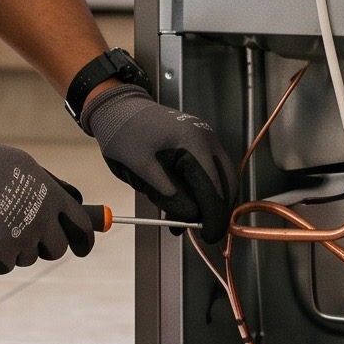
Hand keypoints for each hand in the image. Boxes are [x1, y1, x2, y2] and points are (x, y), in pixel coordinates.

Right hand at [0, 123, 96, 273]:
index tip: (82, 248)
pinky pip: (3, 267)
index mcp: (52, 196)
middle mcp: (42, 219)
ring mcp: (23, 238)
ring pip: (26, 258)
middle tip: (26, 238)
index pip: (82, 226)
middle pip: (57, 250)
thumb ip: (51, 187)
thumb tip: (75, 202)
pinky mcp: (1, 253)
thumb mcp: (26, 166)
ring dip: (12, 249)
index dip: (84, 240)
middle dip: (44, 247)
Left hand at [81, 86, 233, 227]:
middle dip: (216, 209)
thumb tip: (192, 215)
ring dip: (208, 201)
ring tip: (183, 222)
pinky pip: (208, 170)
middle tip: (202, 232)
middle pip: (226, 182)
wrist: (117, 107)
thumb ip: (167, 193)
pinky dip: (201, 189)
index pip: (213, 186)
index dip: (214, 214)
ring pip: (220, 177)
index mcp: (193, 143)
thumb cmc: (124, 135)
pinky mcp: (199, 141)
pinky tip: (183, 205)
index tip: (210, 236)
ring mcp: (205, 138)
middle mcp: (206, 138)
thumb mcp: (140, 167)